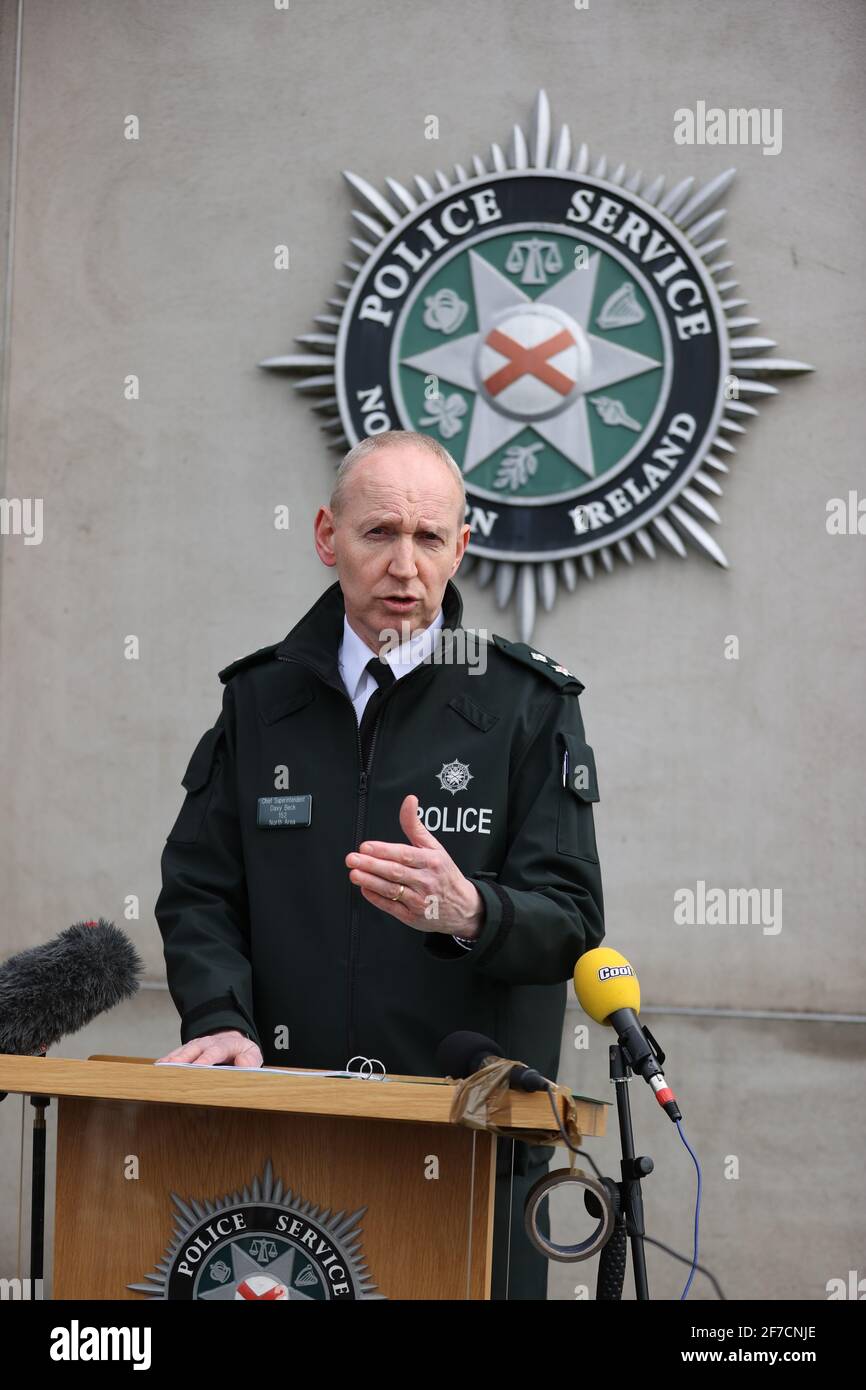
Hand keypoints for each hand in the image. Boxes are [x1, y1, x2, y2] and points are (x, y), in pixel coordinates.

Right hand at [156, 1029, 262, 1067]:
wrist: (231, 1042)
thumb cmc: (242, 1053)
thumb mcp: (252, 1054)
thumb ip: (251, 1060)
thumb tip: (243, 1064)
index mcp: (227, 1043)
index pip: (217, 1049)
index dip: (208, 1058)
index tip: (200, 1065)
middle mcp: (209, 1042)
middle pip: (195, 1049)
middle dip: (184, 1057)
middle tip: (173, 1066)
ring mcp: (196, 1045)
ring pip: (183, 1051)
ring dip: (172, 1059)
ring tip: (161, 1068)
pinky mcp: (187, 1051)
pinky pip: (175, 1054)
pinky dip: (167, 1060)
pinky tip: (158, 1067)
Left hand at [345, 794, 484, 935]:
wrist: (463, 907)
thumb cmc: (444, 873)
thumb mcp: (434, 847)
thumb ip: (415, 825)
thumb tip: (409, 800)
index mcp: (431, 861)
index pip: (405, 854)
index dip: (384, 851)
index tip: (365, 847)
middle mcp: (426, 881)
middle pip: (395, 872)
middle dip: (371, 865)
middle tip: (352, 859)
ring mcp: (419, 900)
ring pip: (391, 890)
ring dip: (371, 882)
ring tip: (354, 874)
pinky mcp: (412, 916)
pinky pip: (392, 907)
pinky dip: (377, 899)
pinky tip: (365, 889)